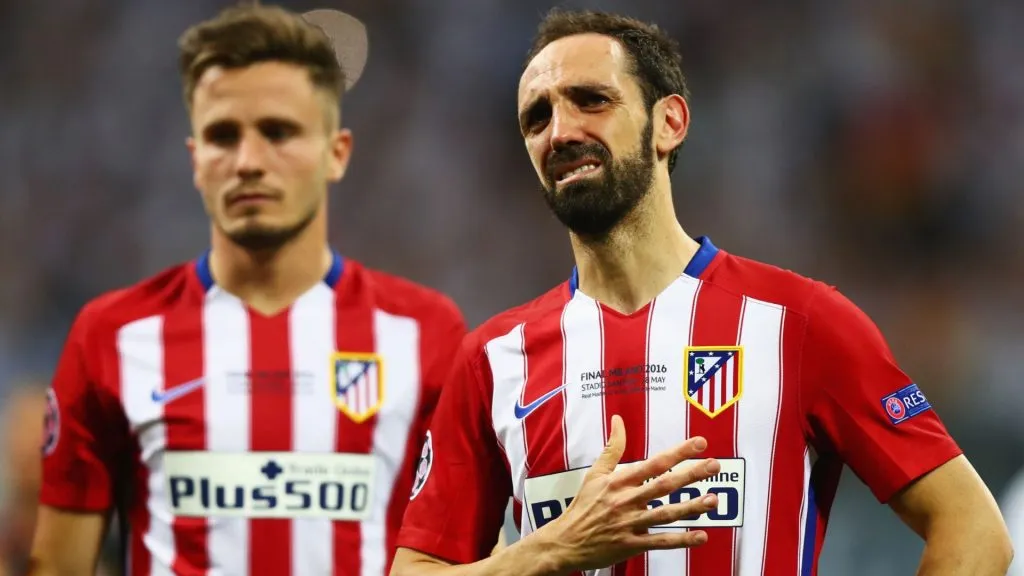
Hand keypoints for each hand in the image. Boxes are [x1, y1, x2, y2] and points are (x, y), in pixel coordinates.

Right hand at [541, 414, 719, 571]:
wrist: (566, 541)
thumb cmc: (583, 506)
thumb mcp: (595, 474)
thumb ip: (612, 447)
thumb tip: (618, 420)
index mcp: (619, 481)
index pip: (654, 463)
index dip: (678, 453)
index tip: (699, 444)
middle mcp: (627, 501)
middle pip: (664, 485)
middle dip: (691, 475)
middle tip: (714, 465)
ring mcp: (631, 524)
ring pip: (666, 514)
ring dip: (691, 507)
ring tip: (713, 500)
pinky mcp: (632, 544)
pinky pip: (661, 542)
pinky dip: (682, 540)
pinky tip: (701, 536)